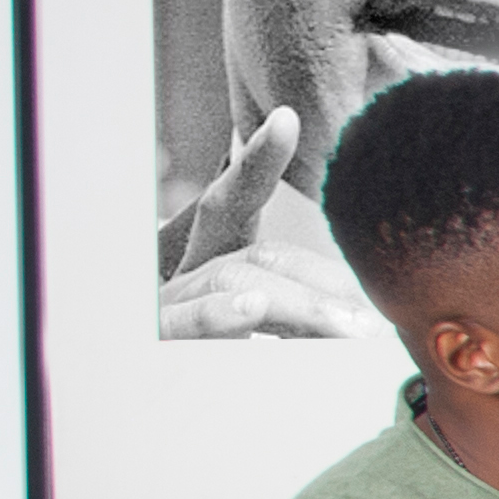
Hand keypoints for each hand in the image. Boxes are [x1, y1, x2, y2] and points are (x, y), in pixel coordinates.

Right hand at [154, 109, 379, 340]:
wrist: (121, 379)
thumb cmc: (198, 345)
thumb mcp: (257, 329)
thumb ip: (295, 315)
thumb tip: (362, 319)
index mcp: (212, 258)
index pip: (237, 201)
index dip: (256, 160)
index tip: (283, 119)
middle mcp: (189, 269)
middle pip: (259, 255)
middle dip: (323, 280)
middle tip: (377, 320)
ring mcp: (168, 298)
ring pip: (233, 280)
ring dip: (299, 304)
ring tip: (350, 325)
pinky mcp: (155, 332)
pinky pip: (186, 321)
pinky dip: (218, 315)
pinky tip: (252, 309)